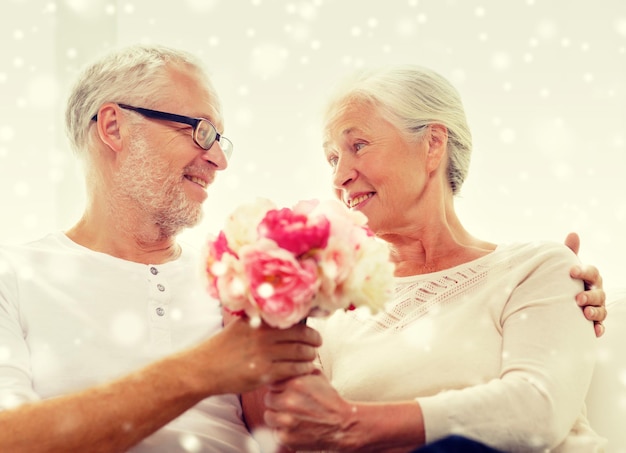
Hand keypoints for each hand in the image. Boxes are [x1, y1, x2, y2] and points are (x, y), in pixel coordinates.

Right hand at [193, 318, 321, 394]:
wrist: (204, 369)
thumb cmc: (222, 348)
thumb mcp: (240, 326)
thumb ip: (259, 320)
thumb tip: (280, 314)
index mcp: (259, 322)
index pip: (292, 321)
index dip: (307, 327)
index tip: (313, 331)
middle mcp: (263, 335)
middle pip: (300, 335)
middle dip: (314, 340)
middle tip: (318, 343)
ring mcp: (264, 354)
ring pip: (299, 353)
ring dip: (310, 355)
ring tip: (312, 356)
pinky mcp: (263, 373)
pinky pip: (292, 369)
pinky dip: (303, 368)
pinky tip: (306, 368)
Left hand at [264, 370, 355, 450]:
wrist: (342, 424)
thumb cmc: (329, 399)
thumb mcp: (317, 376)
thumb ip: (300, 367)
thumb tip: (285, 360)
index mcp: (295, 383)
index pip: (272, 382)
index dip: (280, 387)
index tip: (287, 391)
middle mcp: (289, 401)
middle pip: (269, 398)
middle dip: (278, 401)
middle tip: (290, 405)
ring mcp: (287, 420)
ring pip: (269, 415)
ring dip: (278, 416)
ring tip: (292, 416)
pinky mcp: (286, 437)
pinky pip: (275, 431)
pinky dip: (283, 430)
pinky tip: (296, 427)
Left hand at [564, 232, 606, 336]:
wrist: (559, 300)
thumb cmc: (565, 280)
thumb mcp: (566, 266)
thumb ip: (570, 252)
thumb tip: (573, 233)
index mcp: (590, 278)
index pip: (593, 273)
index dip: (584, 271)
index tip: (571, 271)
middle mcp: (596, 293)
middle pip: (599, 293)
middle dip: (590, 295)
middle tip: (577, 298)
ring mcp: (596, 308)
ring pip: (601, 310)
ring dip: (595, 312)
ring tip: (584, 313)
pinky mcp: (593, 323)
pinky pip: (599, 327)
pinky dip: (598, 329)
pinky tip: (594, 331)